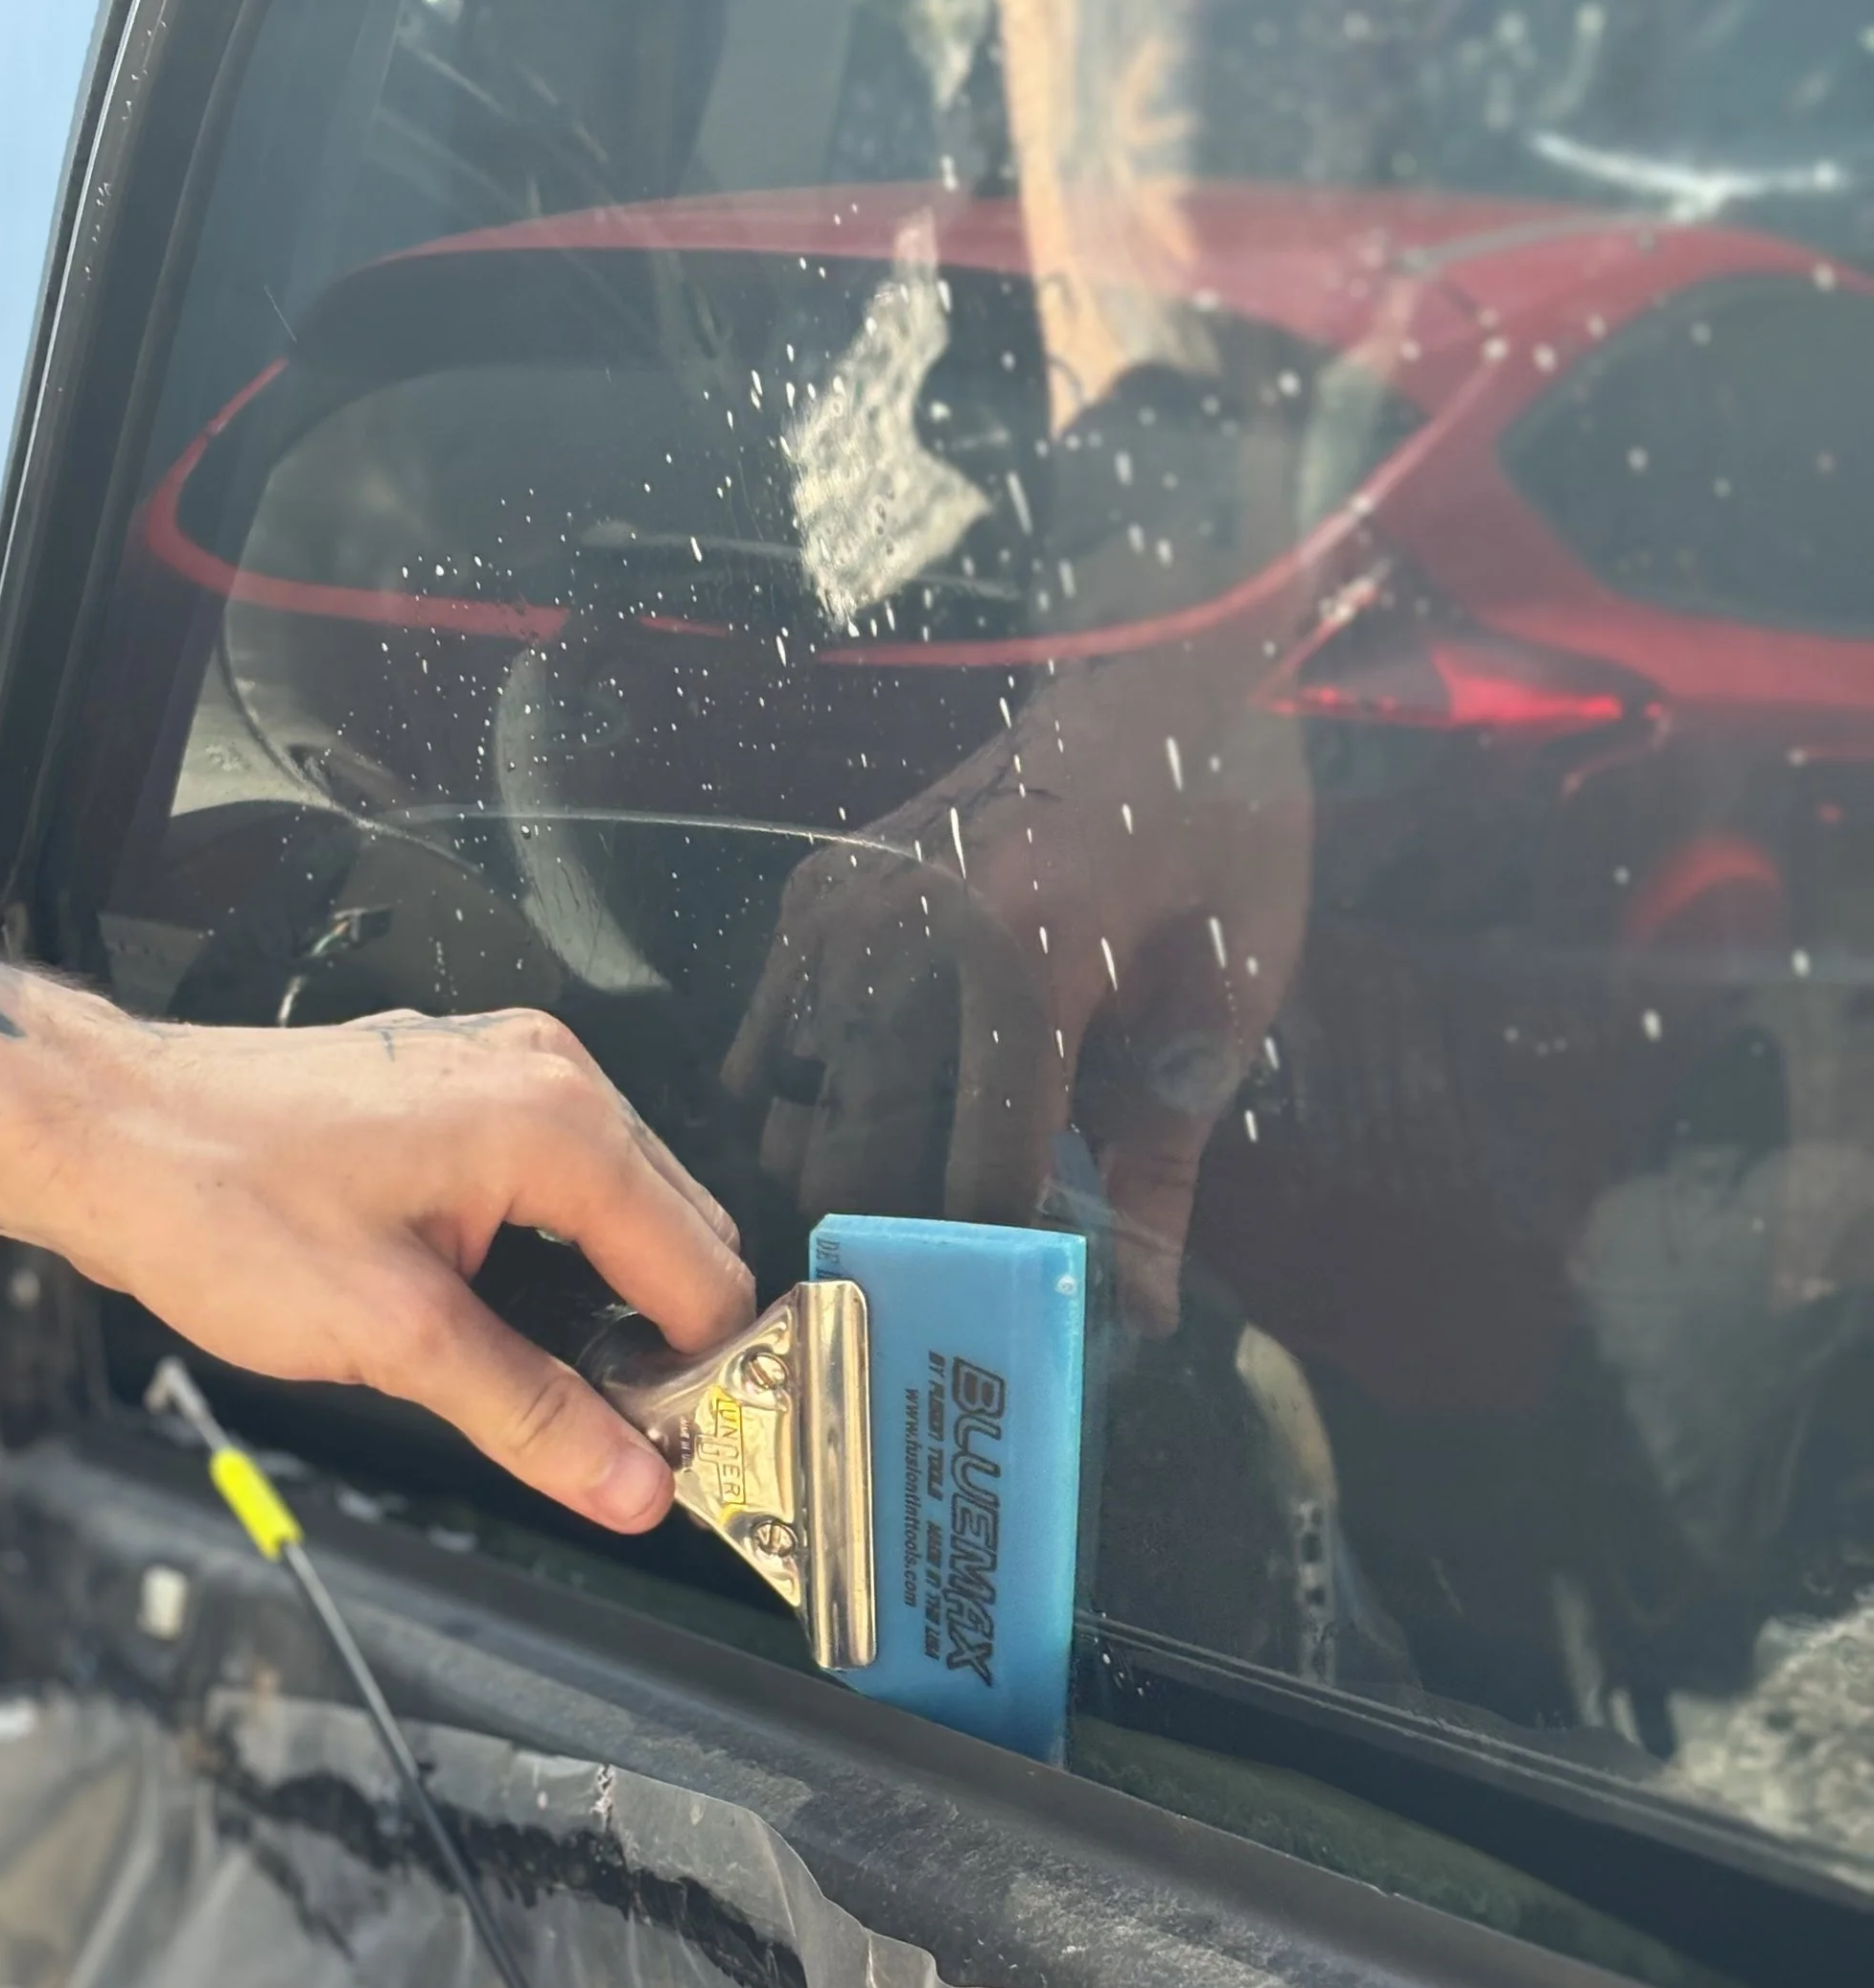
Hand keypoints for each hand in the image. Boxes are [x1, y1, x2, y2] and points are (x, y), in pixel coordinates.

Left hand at [18, 1002, 751, 1532]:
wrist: (99, 1131)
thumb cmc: (216, 1202)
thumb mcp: (393, 1338)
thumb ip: (531, 1415)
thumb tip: (628, 1483)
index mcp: (552, 1121)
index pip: (698, 1265)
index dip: (704, 1373)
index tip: (689, 1452)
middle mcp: (543, 1073)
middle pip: (672, 1227)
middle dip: (664, 1334)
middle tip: (629, 1437)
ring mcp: (496, 1068)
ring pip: (613, 1203)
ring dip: (607, 1294)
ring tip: (560, 1388)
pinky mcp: (451, 1087)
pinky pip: (548, 1175)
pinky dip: (552, 1250)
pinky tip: (504, 1316)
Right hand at [726, 655, 1307, 1329]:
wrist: (1160, 676)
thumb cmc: (1216, 834)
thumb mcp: (1221, 1000)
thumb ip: (1163, 1161)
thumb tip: (1136, 1309)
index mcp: (1021, 959)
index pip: (977, 1180)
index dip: (1006, 1269)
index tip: (1035, 1310)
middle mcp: (900, 937)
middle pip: (861, 1167)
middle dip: (917, 1242)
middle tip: (975, 1270)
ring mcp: (838, 912)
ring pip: (800, 1125)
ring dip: (859, 1180)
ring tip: (929, 1192)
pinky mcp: (809, 896)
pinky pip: (767, 1052)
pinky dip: (811, 1106)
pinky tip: (887, 1103)